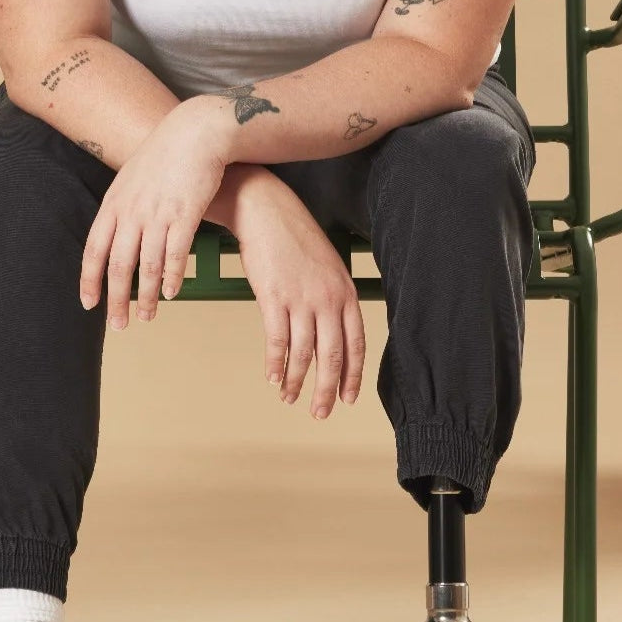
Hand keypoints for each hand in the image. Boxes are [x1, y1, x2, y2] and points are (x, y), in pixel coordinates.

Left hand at [79, 99, 226, 327]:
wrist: (195, 132)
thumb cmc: (164, 154)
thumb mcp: (130, 178)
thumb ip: (120, 206)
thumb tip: (112, 234)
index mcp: (114, 203)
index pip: (94, 249)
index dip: (90, 280)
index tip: (89, 304)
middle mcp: (132, 211)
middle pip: (119, 265)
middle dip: (116, 300)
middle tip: (119, 325)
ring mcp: (158, 213)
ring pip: (148, 266)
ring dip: (147, 296)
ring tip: (148, 315)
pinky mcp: (185, 214)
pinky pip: (176, 255)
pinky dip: (173, 278)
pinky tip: (173, 292)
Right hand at [234, 179, 365, 420]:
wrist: (265, 210)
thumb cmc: (293, 234)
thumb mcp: (326, 263)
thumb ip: (332, 296)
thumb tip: (329, 330)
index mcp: (345, 291)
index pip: (356, 344)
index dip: (352, 375)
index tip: (348, 398)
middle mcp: (328, 298)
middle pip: (332, 356)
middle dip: (326, 390)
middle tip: (321, 412)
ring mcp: (301, 298)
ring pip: (304, 354)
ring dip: (297, 381)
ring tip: (291, 398)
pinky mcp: (274, 297)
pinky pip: (278, 341)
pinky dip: (276, 364)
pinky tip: (274, 378)